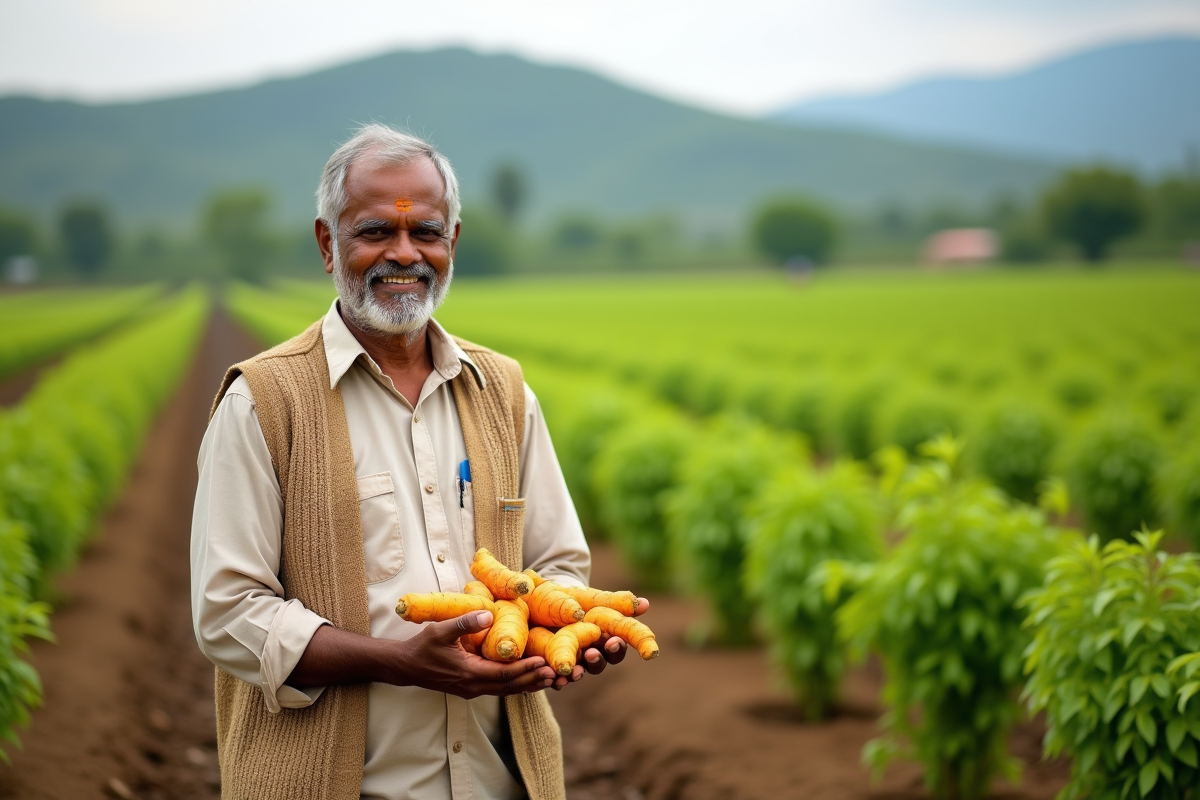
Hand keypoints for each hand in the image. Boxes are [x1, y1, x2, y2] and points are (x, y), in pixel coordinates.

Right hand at [397, 611, 556, 698]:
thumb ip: (464, 622)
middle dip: (533, 679)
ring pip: (506, 691)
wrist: (405, 667)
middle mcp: (473, 687)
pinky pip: (499, 689)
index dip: (525, 669)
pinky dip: (516, 685)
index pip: (504, 675)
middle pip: (510, 687)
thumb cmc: (422, 647)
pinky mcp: (471, 688)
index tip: (543, 661)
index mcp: (468, 673)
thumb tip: (489, 614)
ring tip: (549, 677)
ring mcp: (472, 690)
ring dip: (528, 684)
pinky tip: (528, 679)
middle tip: (556, 672)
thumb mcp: (440, 631)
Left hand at [551, 596, 648, 689]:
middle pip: (609, 658)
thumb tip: (645, 604)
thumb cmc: (576, 600)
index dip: (643, 647)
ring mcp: (578, 659)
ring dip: (583, 669)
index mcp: (612, 631)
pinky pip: (559, 677)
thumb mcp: (594, 599)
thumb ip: (617, 602)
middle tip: (605, 646)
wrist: (546, 602)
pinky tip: (555, 677)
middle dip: (608, 654)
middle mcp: (598, 648)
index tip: (650, 653)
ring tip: (579, 664)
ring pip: (585, 670)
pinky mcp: (557, 665)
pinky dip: (558, 679)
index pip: (632, 640)